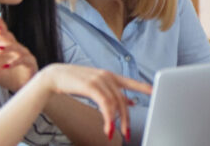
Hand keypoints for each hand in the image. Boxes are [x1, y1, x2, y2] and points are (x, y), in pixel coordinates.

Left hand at [0, 12, 38, 92]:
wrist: (22, 89)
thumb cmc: (9, 78)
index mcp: (7, 48)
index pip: (3, 33)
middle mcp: (17, 49)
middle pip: (10, 37)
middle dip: (3, 31)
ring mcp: (25, 55)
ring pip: (17, 48)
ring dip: (8, 48)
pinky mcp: (30, 64)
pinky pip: (24, 60)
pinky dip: (15, 62)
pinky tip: (5, 66)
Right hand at [36, 64, 151, 142]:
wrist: (54, 76)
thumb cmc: (75, 81)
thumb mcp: (97, 85)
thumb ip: (112, 92)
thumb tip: (131, 101)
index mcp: (110, 75)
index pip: (131, 82)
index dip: (143, 87)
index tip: (154, 91)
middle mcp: (107, 76)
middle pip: (122, 100)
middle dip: (125, 118)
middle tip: (127, 133)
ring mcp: (100, 80)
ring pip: (114, 103)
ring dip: (115, 121)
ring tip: (113, 133)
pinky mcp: (91, 86)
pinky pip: (105, 104)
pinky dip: (108, 117)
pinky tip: (107, 127)